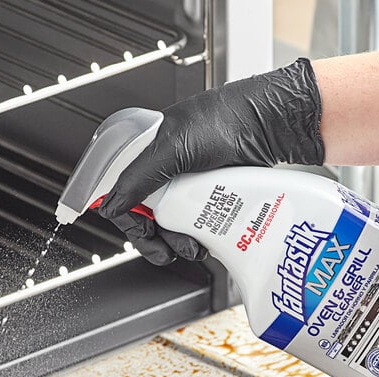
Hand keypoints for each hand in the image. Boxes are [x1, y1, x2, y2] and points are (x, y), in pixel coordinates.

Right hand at [99, 58, 323, 264]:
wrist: (266, 127)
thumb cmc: (222, 122)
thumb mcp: (171, 149)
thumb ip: (137, 178)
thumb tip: (112, 206)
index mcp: (144, 153)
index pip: (121, 193)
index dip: (128, 218)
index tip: (142, 233)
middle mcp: (163, 171)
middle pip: (147, 217)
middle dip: (155, 240)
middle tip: (166, 251)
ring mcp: (187, 186)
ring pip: (173, 226)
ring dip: (178, 244)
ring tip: (193, 248)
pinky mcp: (210, 197)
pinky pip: (198, 225)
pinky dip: (199, 239)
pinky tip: (206, 242)